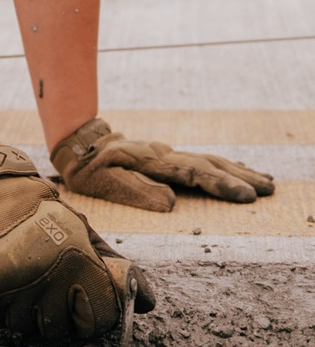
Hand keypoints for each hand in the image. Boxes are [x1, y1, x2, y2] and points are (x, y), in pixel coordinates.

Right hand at [0, 145, 154, 342]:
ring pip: (28, 328)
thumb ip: (112, 266)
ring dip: (28, 311)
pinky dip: (1, 308)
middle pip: (63, 330)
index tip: (85, 298)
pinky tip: (3, 280)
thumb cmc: (39, 210)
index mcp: (75, 261)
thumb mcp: (81, 228)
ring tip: (23, 277)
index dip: (96, 312)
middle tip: (49, 286)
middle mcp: (43, 278)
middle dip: (61, 313)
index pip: (99, 319)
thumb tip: (146, 301)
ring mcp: (8, 290)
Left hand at [52, 118, 274, 212]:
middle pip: (209, 164)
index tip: (245, 196)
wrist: (79, 143)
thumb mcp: (103, 183)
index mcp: (152, 161)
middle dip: (240, 178)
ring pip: (209, 160)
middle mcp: (165, 154)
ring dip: (238, 172)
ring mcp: (168, 154)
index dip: (221, 185)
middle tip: (268, 190)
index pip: (194, 173)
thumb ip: (135, 192)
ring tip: (265, 182)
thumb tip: (171, 202)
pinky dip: (223, 166)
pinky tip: (239, 171)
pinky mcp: (168, 158)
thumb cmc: (90, 169)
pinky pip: (202, 161)